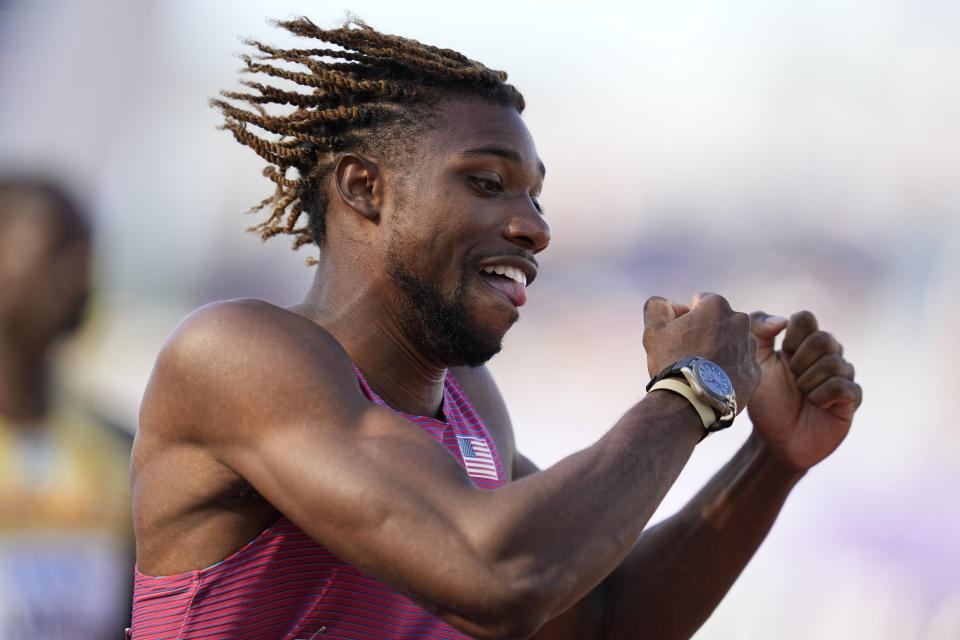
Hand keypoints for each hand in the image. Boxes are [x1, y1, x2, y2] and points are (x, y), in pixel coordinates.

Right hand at [643, 293, 760, 410]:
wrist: (689, 403)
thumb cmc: (671, 362)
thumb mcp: (653, 329)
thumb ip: (658, 307)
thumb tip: (668, 305)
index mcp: (716, 306)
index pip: (701, 303)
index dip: (687, 318)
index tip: (680, 336)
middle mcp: (740, 321)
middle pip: (720, 321)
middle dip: (707, 332)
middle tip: (690, 353)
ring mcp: (750, 347)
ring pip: (733, 343)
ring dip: (721, 350)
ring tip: (702, 370)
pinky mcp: (754, 371)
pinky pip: (740, 365)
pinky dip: (729, 370)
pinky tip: (713, 381)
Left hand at [747, 311, 861, 470]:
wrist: (775, 439)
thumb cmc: (765, 401)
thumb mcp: (753, 365)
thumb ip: (757, 333)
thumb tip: (782, 320)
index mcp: (801, 343)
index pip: (806, 318)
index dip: (791, 337)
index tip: (783, 356)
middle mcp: (825, 355)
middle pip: (824, 338)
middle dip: (800, 362)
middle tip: (792, 378)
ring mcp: (842, 375)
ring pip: (834, 363)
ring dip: (808, 382)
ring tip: (801, 394)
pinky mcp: (851, 398)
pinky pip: (842, 386)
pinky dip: (821, 396)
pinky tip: (814, 404)